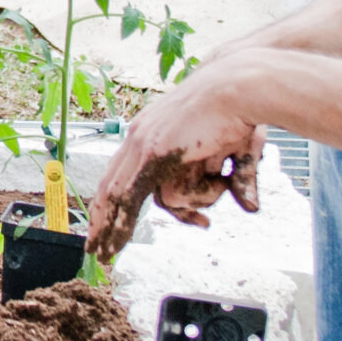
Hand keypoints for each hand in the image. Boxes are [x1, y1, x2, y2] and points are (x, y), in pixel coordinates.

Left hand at [85, 70, 264, 261]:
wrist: (237, 87)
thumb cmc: (238, 111)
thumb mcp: (227, 150)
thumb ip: (231, 179)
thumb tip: (248, 207)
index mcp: (150, 129)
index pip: (121, 170)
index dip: (111, 197)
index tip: (105, 219)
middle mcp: (139, 135)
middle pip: (110, 183)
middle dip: (100, 218)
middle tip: (94, 245)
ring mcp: (143, 144)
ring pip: (120, 196)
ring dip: (110, 229)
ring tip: (105, 254)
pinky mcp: (153, 155)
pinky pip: (129, 196)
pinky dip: (120, 222)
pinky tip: (114, 242)